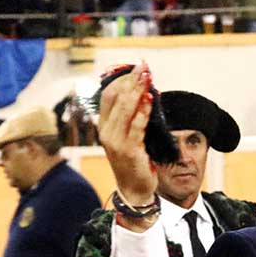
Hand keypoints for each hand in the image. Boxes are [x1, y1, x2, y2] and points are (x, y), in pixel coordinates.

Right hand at [97, 63, 158, 206]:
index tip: (135, 69)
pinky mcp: (129, 150)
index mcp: (105, 127)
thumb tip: (144, 94)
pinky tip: (150, 99)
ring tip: (147, 77)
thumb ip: (132, 119)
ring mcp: (116, 142)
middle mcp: (107, 132)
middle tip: (144, 67)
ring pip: (125, 109)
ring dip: (138, 91)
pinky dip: (143, 110)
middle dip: (131, 81)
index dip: (121, 80)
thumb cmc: (135, 162)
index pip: (108, 96)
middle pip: (117, 98)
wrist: (134, 189)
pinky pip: (136, 126)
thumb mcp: (129, 137)